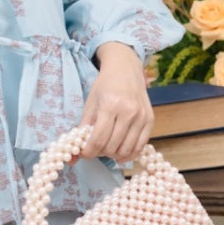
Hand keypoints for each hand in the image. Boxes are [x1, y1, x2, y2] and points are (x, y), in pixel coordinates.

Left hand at [77, 42, 152, 165]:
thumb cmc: (105, 85)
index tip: (83, 153)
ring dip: (113, 155)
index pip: (98, 139)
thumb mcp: (90, 102)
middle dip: (99, 152)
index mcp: (110, 106)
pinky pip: (140, 147)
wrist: (125, 69)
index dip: (88, 151)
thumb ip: (82, 128)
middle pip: (112, 147)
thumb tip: (73, 153)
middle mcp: (128, 112)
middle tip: (94, 147)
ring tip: (106, 148)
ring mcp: (141, 117)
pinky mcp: (150, 120)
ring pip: (126, 150)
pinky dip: (129, 154)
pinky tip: (120, 154)